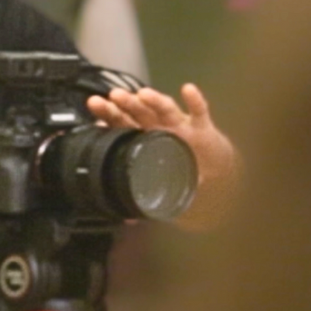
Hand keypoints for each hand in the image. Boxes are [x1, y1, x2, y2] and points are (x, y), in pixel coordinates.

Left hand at [86, 83, 238, 228]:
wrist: (215, 177)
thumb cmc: (181, 175)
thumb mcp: (159, 188)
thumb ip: (144, 199)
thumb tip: (126, 220)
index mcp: (144, 138)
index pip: (122, 124)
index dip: (108, 114)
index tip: (95, 106)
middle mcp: (159, 128)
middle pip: (139, 112)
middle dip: (126, 104)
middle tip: (113, 97)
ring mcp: (180, 126)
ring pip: (165, 110)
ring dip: (155, 101)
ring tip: (144, 94)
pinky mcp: (203, 129)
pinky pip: (200, 112)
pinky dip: (195, 101)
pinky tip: (188, 90)